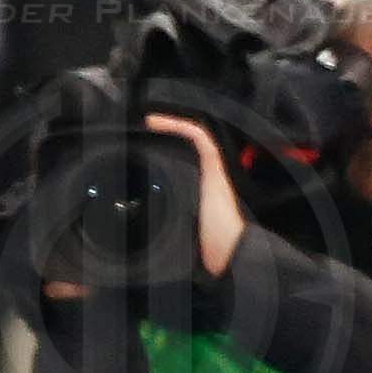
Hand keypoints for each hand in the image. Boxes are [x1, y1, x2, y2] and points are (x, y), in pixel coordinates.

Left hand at [140, 110, 245, 279]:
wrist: (231, 253)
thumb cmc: (210, 249)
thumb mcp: (179, 232)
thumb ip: (166, 228)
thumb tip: (140, 239)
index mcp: (201, 191)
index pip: (186, 162)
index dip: (168, 150)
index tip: (143, 148)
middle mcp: (209, 177)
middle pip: (191, 146)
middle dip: (170, 133)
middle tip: (146, 127)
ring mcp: (213, 171)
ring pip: (195, 137)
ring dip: (172, 125)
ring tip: (150, 119)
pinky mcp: (215, 168)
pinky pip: (198, 138)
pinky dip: (178, 126)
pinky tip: (157, 121)